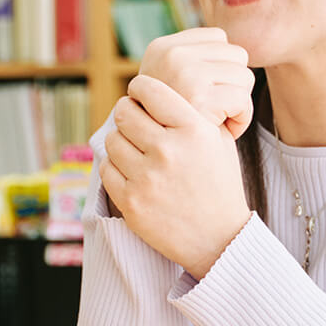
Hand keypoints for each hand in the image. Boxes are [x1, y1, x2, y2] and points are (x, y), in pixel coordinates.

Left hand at [102, 75, 250, 278]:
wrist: (219, 238)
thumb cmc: (218, 184)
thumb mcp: (217, 141)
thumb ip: (189, 113)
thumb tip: (151, 91)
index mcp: (194, 130)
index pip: (150, 90)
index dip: (140, 88)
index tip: (140, 95)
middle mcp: (168, 150)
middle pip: (125, 112)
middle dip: (128, 113)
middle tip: (134, 120)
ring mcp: (147, 177)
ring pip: (112, 140)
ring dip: (121, 141)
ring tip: (135, 148)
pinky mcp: (131, 201)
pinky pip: (107, 168)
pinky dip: (116, 167)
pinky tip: (132, 170)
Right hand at [138, 28, 255, 139]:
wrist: (159, 161)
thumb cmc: (172, 126)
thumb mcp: (172, 84)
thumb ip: (193, 61)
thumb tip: (228, 43)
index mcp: (163, 47)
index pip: (219, 37)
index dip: (222, 65)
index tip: (211, 90)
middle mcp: (172, 55)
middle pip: (237, 55)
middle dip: (234, 83)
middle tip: (218, 108)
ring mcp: (184, 75)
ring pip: (245, 76)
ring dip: (239, 103)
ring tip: (220, 119)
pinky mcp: (200, 98)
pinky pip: (243, 100)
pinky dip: (242, 119)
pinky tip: (226, 130)